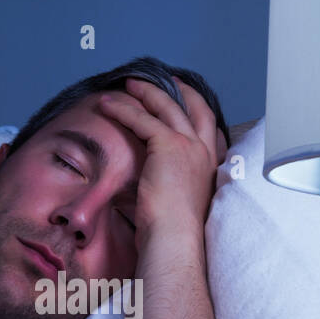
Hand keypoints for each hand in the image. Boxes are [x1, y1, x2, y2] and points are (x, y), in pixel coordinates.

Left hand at [96, 76, 227, 244]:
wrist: (175, 239)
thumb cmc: (174, 232)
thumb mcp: (181, 202)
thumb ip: (175, 185)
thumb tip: (155, 184)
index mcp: (211, 166)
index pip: (209, 128)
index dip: (197, 109)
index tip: (186, 99)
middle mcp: (205, 152)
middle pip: (195, 108)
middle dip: (179, 90)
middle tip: (165, 79)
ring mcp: (190, 146)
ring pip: (166, 107)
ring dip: (146, 92)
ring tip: (129, 85)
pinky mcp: (169, 145)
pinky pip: (142, 118)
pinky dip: (123, 109)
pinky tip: (108, 104)